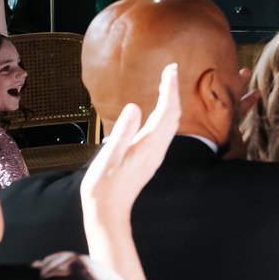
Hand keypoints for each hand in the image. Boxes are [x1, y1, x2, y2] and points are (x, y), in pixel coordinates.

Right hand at [81, 64, 184, 231]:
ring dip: (171, 100)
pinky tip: (159, 110)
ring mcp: (156, 153)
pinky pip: (165, 130)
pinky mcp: (151, 158)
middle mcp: (158, 147)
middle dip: (173, 89)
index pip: (167, 109)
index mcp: (149, 143)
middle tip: (171, 69)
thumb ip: (123, 131)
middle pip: (173, 113)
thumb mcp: (109, 156)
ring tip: (166, 83)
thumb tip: (135, 106)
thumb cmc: (104, 185)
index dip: (170, 88)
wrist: (109, 211)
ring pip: (171, 122)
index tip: (171, 68)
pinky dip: (166, 113)